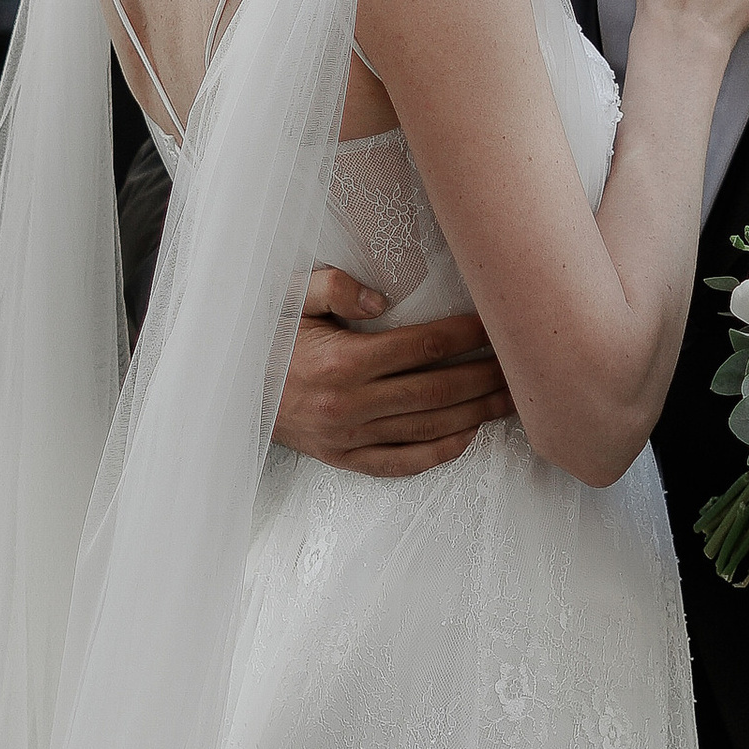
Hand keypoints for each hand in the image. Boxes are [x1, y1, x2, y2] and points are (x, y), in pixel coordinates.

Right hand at [273, 272, 514, 476]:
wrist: (228, 388)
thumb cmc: (267, 336)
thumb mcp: (292, 297)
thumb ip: (335, 286)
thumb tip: (382, 300)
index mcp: (343, 361)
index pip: (422, 346)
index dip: (466, 335)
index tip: (496, 325)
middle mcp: (350, 404)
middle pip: (436, 390)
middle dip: (484, 376)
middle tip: (520, 364)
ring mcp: (348, 437)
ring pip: (427, 428)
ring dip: (474, 414)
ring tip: (509, 399)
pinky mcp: (344, 459)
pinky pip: (400, 463)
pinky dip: (438, 454)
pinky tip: (467, 437)